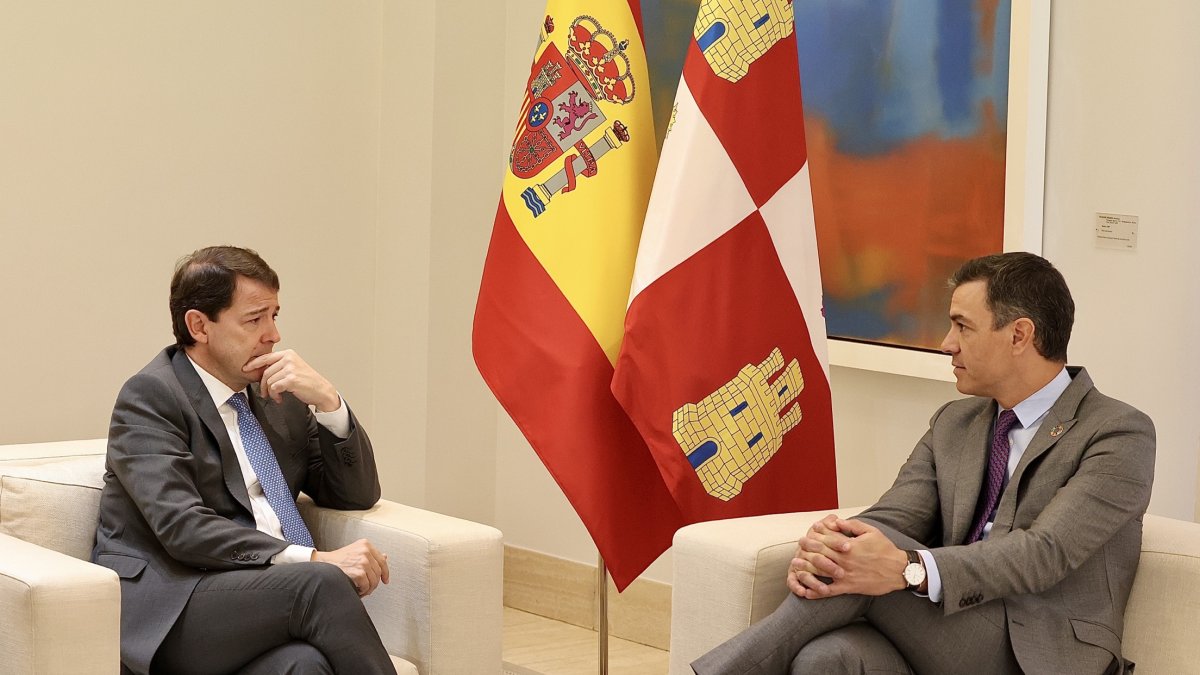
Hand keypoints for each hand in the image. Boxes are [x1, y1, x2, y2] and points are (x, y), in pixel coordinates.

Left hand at [244, 349, 339, 410]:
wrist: (321, 390)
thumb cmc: (307, 381)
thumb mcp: (293, 368)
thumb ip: (278, 366)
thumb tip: (260, 371)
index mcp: (288, 354)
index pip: (266, 357)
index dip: (253, 363)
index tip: (245, 368)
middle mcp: (289, 359)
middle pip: (265, 372)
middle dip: (263, 385)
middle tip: (265, 393)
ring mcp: (290, 368)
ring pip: (269, 381)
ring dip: (270, 392)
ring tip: (276, 396)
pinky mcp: (291, 379)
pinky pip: (274, 388)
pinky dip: (275, 395)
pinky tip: (280, 398)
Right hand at [312, 538, 389, 596]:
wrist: (321, 565)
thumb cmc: (336, 560)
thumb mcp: (355, 552)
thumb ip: (370, 555)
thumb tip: (385, 557)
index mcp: (366, 544)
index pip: (382, 560)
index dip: (385, 572)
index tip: (385, 579)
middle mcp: (366, 551)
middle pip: (378, 572)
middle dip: (373, 583)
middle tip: (367, 588)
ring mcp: (363, 561)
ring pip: (374, 580)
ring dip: (367, 588)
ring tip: (360, 589)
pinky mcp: (359, 571)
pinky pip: (366, 585)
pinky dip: (362, 591)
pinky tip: (356, 589)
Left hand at [788, 518, 907, 598]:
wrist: (899, 570)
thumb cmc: (885, 549)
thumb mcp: (871, 531)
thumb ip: (852, 525)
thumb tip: (836, 521)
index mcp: (849, 546)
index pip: (826, 538)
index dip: (816, 534)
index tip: (808, 531)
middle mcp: (844, 560)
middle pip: (820, 553)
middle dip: (807, 548)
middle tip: (799, 544)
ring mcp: (845, 575)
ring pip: (820, 571)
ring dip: (806, 568)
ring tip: (795, 564)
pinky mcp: (849, 588)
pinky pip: (829, 591)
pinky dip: (817, 592)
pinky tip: (806, 592)